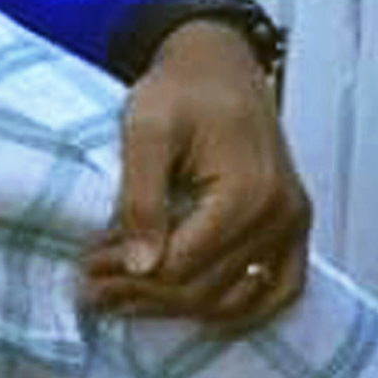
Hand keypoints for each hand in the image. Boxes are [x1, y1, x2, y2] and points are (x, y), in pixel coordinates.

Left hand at [82, 19, 310, 328]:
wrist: (218, 65)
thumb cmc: (177, 90)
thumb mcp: (145, 131)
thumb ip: (142, 197)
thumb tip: (140, 265)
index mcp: (246, 193)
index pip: (183, 263)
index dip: (128, 275)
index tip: (85, 271)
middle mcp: (280, 217)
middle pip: (207, 288)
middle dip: (143, 296)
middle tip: (91, 293)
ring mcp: (292, 225)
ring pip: (237, 298)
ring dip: (178, 309)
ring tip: (120, 304)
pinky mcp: (291, 227)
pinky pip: (275, 290)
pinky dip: (235, 308)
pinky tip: (189, 313)